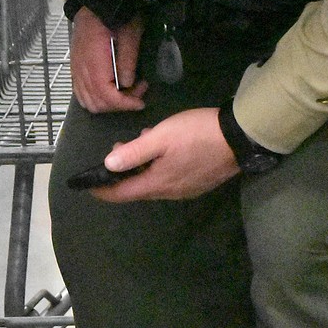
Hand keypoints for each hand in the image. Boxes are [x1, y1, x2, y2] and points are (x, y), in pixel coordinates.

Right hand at [70, 8, 147, 112]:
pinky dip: (95, 99)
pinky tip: (110, 90)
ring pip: (86, 100)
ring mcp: (76, 69)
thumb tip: (127, 83)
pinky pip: (80, 92)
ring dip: (107, 104)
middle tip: (137, 92)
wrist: (94, 2)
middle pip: (96, 102)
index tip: (140, 102)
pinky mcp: (76, 67)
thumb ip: (128, 59)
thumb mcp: (130, 33)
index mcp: (94, 61)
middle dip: (118, 105)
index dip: (123, 103)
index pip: (105, 94)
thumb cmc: (115, 15)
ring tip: (124, 93)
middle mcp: (81, 68)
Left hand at [89, 107, 239, 202]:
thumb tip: (107, 165)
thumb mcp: (161, 137)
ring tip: (141, 142)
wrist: (240, 138)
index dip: (102, 190)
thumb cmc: (196, 133)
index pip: (121, 194)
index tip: (87, 185)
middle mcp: (169, 193)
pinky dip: (157, 168)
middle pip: (137, 188)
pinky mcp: (198, 184)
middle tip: (118, 148)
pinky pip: (169, 180)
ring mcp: (185, 190)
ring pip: (153, 183)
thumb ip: (134, 152)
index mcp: (157, 183)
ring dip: (141, 168)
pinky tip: (163, 150)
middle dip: (122, 173)